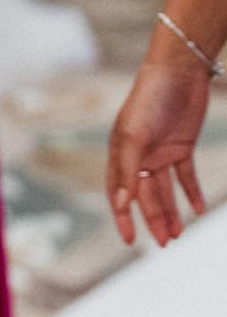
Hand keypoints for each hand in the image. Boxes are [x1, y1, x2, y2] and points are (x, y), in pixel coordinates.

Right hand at [107, 58, 211, 245]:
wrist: (178, 73)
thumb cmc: (148, 100)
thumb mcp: (134, 136)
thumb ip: (128, 170)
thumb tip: (122, 203)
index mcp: (120, 156)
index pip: (119, 194)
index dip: (123, 217)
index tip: (130, 240)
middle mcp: (138, 158)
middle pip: (146, 196)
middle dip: (154, 220)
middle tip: (164, 243)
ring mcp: (160, 153)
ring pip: (166, 191)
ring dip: (171, 211)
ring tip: (178, 234)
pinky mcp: (181, 147)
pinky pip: (186, 176)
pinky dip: (192, 192)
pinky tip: (197, 209)